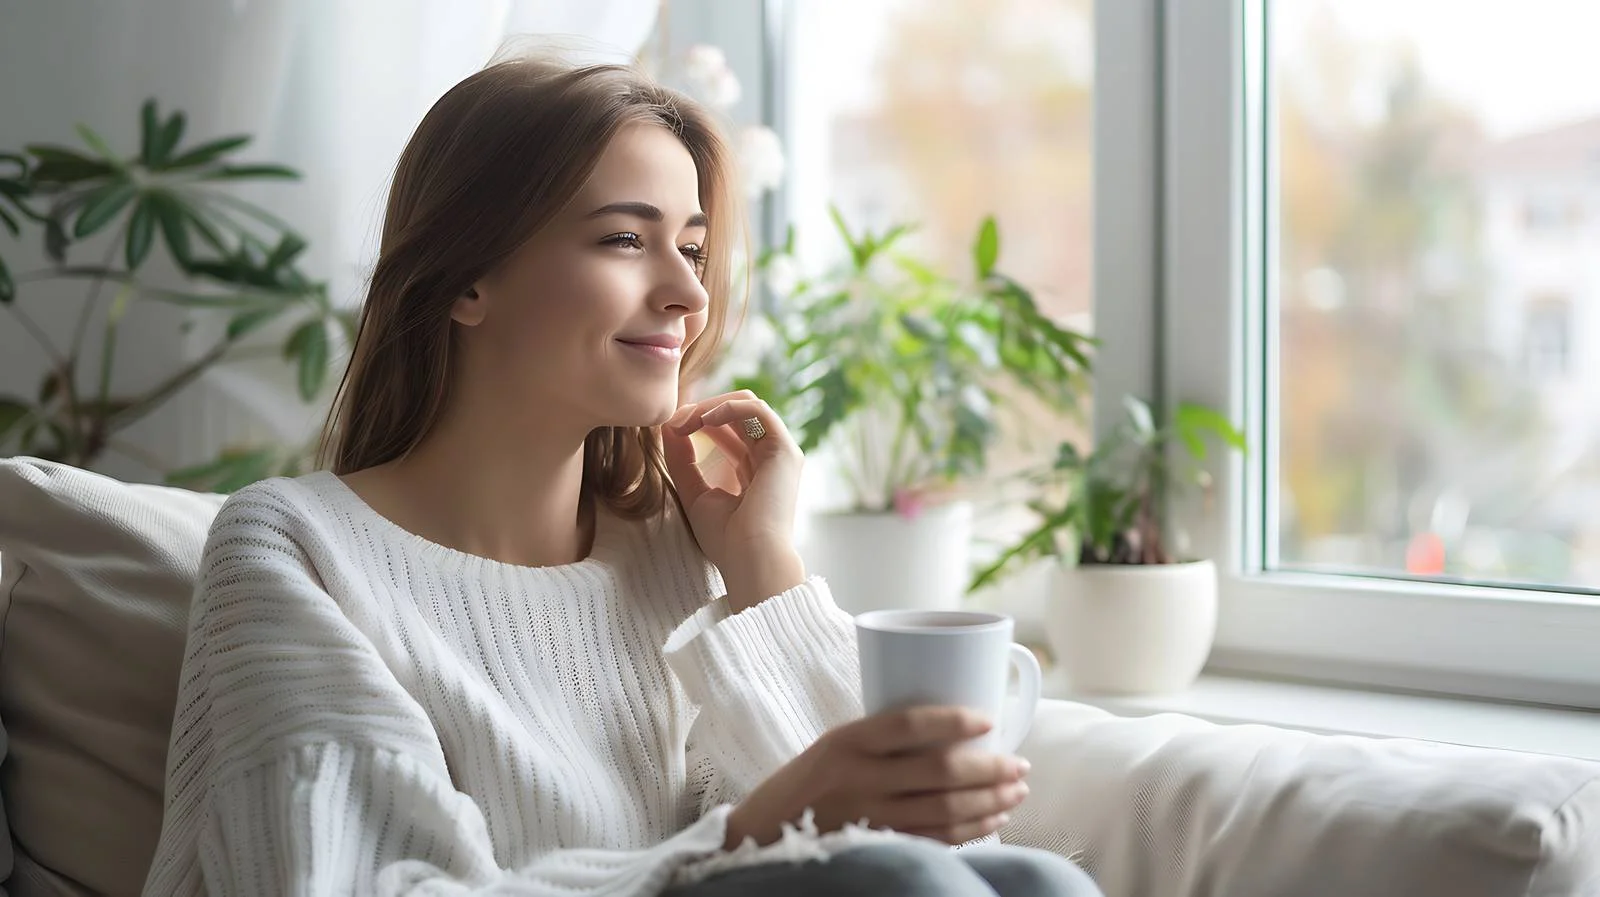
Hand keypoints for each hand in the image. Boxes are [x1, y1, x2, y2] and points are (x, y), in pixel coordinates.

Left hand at [660, 390, 805, 607]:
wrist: (750, 559)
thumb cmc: (726, 539)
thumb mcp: (694, 494)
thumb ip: (682, 460)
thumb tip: (669, 426)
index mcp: (752, 471)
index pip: (727, 431)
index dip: (697, 422)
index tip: (670, 428)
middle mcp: (769, 458)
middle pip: (737, 414)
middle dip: (702, 410)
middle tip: (675, 420)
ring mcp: (780, 453)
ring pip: (748, 405)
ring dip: (712, 406)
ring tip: (686, 419)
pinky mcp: (784, 450)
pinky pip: (758, 410)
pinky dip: (729, 407)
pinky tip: (704, 420)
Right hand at [724, 706, 1031, 848]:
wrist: (764, 833)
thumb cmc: (806, 782)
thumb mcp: (834, 745)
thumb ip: (882, 740)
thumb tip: (954, 730)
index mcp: (846, 742)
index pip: (909, 725)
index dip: (954, 721)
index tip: (989, 719)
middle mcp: (857, 779)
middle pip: (939, 772)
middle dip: (990, 769)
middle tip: (1020, 765)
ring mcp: (868, 818)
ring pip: (944, 810)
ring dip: (989, 802)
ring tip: (1015, 792)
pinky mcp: (877, 846)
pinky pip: (934, 841)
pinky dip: (970, 833)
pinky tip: (992, 822)